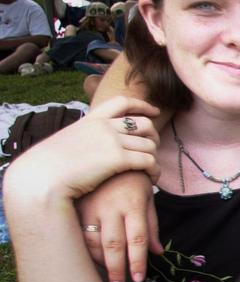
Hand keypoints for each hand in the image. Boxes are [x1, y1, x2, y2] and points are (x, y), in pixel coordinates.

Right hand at [10, 97, 159, 203]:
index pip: (122, 102)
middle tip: (152, 151)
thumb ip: (84, 138)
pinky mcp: (118, 159)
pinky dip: (154, 171)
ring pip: (150, 144)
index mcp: (91, 119)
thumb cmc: (49, 166)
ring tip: (150, 170)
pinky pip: (149, 161)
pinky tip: (151, 179)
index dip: (142, 105)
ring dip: (154, 158)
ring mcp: (112, 141)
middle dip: (154, 137)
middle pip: (145, 124)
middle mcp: (104, 127)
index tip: (154, 111)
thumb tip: (89, 145)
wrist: (41, 178)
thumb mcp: (68, 141)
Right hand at [78, 171, 161, 281]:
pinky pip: (81, 234)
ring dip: (101, 262)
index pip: (137, 239)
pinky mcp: (79, 207)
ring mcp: (93, 207)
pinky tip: (96, 261)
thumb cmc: (134, 179)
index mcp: (134, 204)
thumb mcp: (148, 198)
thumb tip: (158, 253)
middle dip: (117, 269)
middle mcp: (112, 207)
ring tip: (109, 277)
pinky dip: (88, 250)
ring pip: (94, 241)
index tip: (139, 278)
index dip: (137, 262)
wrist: (108, 154)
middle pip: (114, 244)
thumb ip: (151, 226)